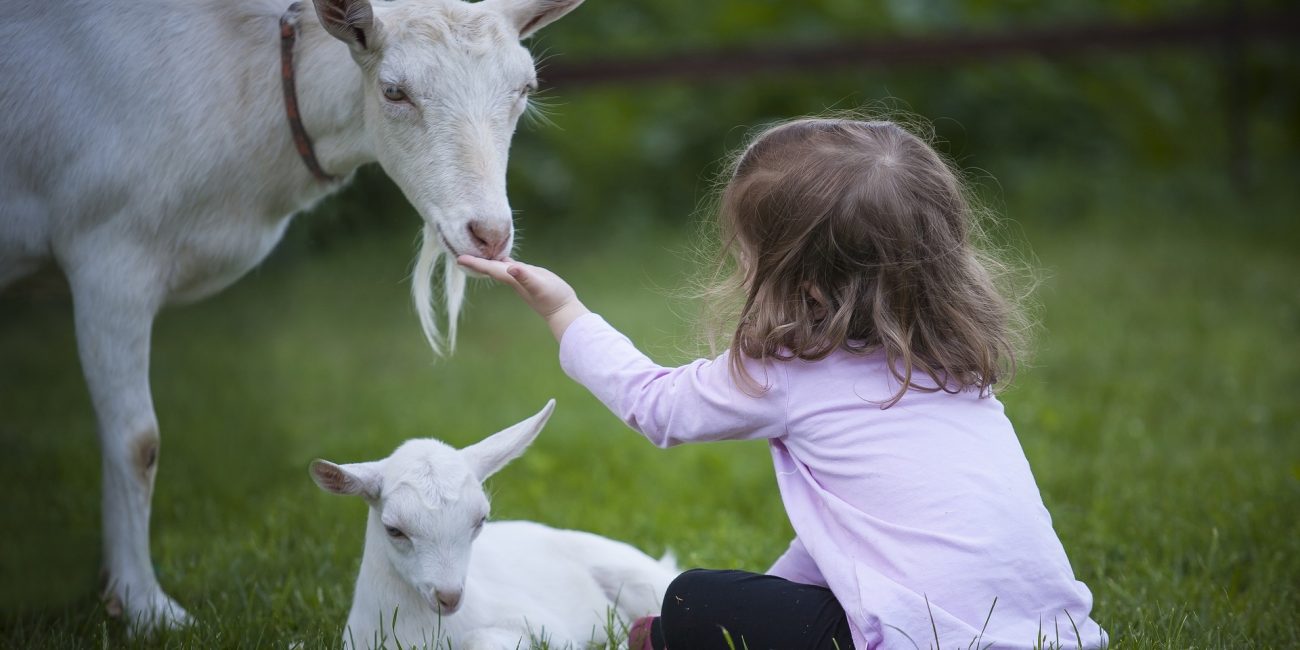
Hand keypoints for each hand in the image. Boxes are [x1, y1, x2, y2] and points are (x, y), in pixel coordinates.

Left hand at [457, 255, 589, 340]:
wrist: (563, 310)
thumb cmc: (552, 298)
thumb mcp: (539, 285)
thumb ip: (525, 277)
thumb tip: (512, 268)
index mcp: (512, 278)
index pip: (489, 268)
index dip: (475, 263)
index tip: (458, 258)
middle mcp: (513, 279)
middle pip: (490, 268)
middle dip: (476, 262)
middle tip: (460, 255)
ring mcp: (520, 278)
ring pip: (499, 267)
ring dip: (488, 261)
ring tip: (476, 253)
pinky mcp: (528, 276)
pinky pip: (511, 267)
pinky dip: (503, 261)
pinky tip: (502, 257)